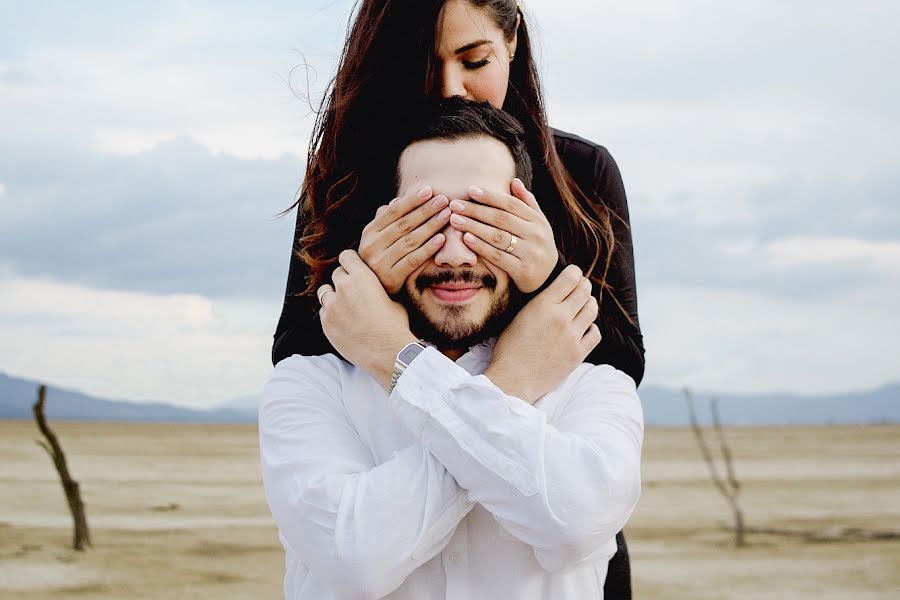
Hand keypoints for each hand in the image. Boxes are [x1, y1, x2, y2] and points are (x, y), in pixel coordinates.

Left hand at [318, 250, 417, 388]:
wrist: (388, 352)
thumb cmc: (395, 326)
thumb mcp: (394, 299)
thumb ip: (378, 288)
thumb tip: (377, 287)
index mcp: (362, 277)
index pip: (346, 256)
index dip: (350, 262)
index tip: (354, 269)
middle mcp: (344, 287)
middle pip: (336, 274)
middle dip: (344, 280)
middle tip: (354, 292)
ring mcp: (332, 306)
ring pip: (324, 292)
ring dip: (333, 296)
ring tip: (345, 306)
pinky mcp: (326, 323)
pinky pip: (323, 311)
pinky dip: (330, 314)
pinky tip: (343, 322)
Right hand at [358, 185, 452, 294]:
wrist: (370, 291)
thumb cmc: (381, 258)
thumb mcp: (379, 238)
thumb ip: (388, 220)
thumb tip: (398, 199)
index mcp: (370, 231)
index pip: (393, 211)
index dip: (412, 200)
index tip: (430, 190)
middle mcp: (372, 245)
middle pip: (404, 224)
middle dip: (425, 210)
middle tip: (444, 200)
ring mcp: (380, 262)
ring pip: (410, 240)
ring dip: (430, 226)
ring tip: (447, 215)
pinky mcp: (391, 278)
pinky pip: (413, 260)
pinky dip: (428, 249)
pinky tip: (442, 239)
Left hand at [448, 178, 556, 292]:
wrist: (550, 278)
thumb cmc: (537, 246)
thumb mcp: (538, 224)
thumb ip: (527, 203)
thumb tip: (514, 181)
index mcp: (537, 220)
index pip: (511, 204)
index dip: (490, 196)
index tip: (470, 190)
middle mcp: (535, 235)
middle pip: (501, 219)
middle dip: (476, 210)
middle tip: (455, 205)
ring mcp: (530, 253)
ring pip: (498, 236)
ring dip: (474, 227)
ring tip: (455, 220)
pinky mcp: (523, 270)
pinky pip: (498, 257)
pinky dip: (481, 247)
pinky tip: (466, 239)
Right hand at [484, 265, 600, 403]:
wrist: (513, 379)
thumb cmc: (509, 348)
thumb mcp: (519, 316)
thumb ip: (540, 303)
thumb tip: (555, 293)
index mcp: (543, 305)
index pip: (570, 278)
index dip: (574, 273)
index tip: (574, 275)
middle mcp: (561, 317)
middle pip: (585, 291)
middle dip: (583, 286)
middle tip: (580, 289)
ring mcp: (572, 336)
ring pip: (592, 310)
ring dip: (589, 305)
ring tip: (583, 306)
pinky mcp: (578, 353)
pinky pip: (595, 333)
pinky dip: (591, 328)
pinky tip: (582, 329)